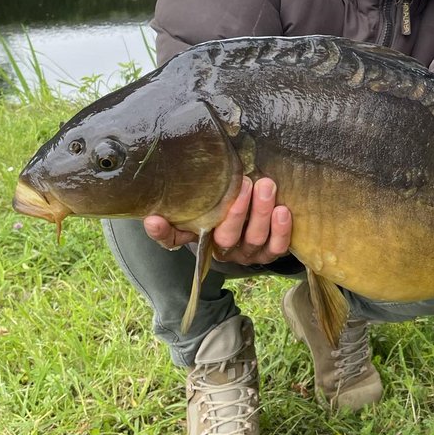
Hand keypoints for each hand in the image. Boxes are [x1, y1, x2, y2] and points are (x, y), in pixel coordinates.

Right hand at [144, 177, 292, 264]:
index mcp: (199, 240)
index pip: (175, 240)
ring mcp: (249, 252)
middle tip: (244, 182)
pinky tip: (283, 210)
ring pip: (256, 240)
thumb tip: (150, 219)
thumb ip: (173, 216)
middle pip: (228, 238)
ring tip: (266, 185)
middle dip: (236, 212)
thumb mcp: (195, 209)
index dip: (165, 233)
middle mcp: (225, 250)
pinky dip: (281, 231)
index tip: (156, 218)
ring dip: (261, 213)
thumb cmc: (218, 207)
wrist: (250, 212)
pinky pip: (278, 247)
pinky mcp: (272, 251)